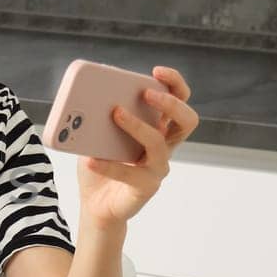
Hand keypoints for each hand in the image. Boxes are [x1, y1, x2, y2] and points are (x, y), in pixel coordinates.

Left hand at [76, 66, 198, 229]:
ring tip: (115, 113)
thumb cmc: (100, 162)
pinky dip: (108, 165)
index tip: (156, 72)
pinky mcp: (145, 187)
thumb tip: (93, 90)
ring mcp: (157, 167)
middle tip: (145, 93)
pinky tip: (90, 159)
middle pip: (187, 120)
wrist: (94, 204)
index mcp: (158, 127)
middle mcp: (164, 146)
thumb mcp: (96, 133)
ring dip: (137, 125)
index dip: (174, 83)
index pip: (179, 99)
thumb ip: (100, 114)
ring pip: (159, 142)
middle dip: (170, 102)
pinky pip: (130, 173)